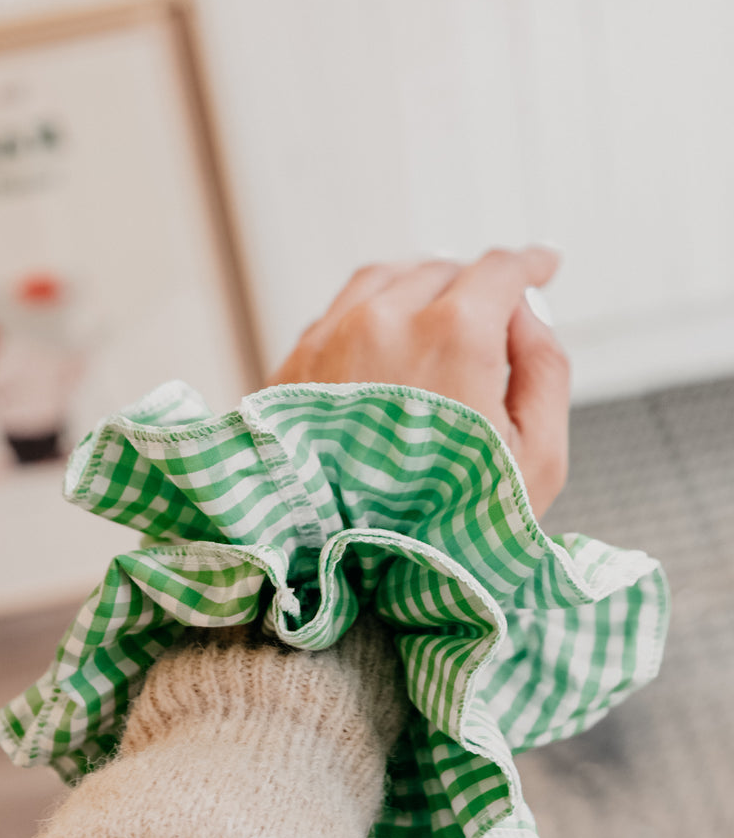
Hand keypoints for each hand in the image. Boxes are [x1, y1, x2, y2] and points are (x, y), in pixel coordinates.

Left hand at [268, 248, 569, 516]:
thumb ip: (545, 370)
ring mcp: (330, 338)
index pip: (499, 272)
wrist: (341, 572)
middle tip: (494, 322)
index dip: (530, 265)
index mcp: (453, 335)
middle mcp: (385, 320)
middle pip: (442, 272)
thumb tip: (528, 315)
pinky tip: (384, 350)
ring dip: (420, 290)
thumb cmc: (448, 528)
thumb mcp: (536, 459)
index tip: (543, 266)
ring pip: (385, 281)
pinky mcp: (292, 366)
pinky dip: (371, 316)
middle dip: (476, 288)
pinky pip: (338, 314)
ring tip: (440, 321)